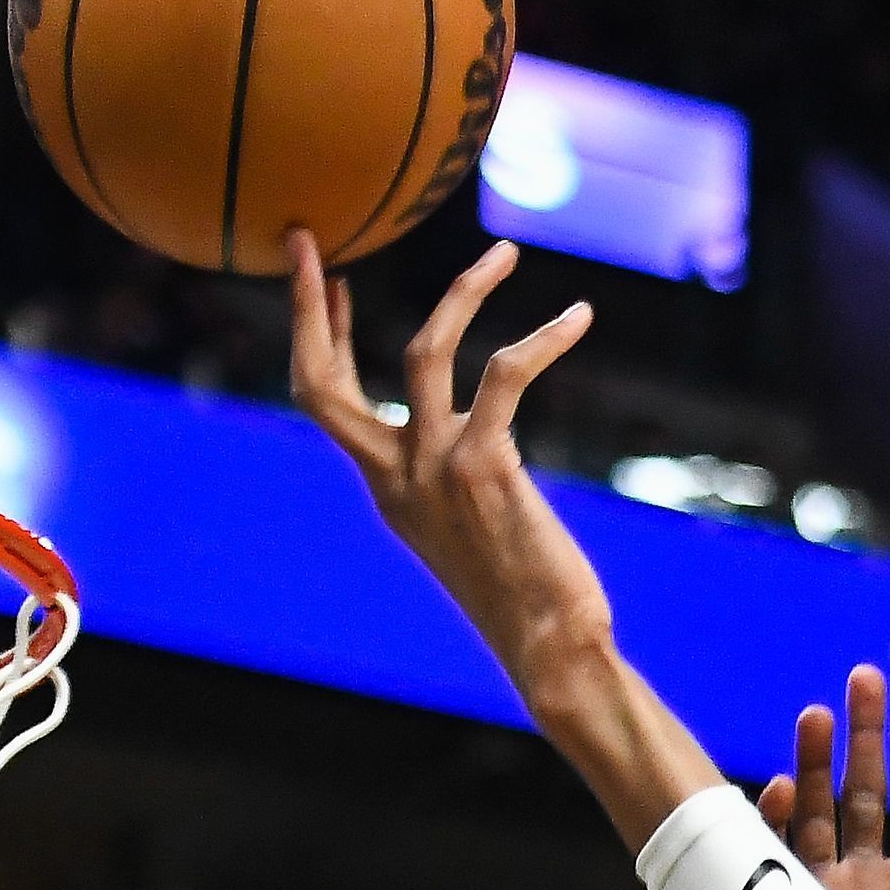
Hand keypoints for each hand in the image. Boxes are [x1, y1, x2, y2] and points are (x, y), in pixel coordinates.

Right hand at [287, 230, 609, 693]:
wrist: (551, 648)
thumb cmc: (527, 595)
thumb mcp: (467, 531)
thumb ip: (448, 482)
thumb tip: (465, 440)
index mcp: (386, 490)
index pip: (326, 401)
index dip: (322, 336)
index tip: (333, 280)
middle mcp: (396, 477)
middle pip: (321, 380)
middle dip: (311, 306)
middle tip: (314, 241)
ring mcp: (434, 470)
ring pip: (422, 352)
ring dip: (461, 292)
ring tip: (501, 252)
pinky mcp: (484, 466)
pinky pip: (505, 374)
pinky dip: (543, 338)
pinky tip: (578, 316)